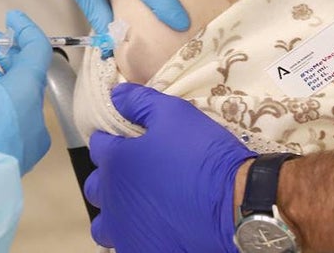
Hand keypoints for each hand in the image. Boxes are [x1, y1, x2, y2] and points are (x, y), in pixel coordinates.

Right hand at [0, 11, 51, 173]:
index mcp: (29, 91)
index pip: (38, 50)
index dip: (24, 29)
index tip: (9, 17)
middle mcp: (36, 115)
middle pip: (28, 75)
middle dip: (6, 55)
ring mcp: (29, 139)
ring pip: (19, 99)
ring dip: (0, 80)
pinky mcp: (17, 157)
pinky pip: (13, 121)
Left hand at [84, 83, 255, 251]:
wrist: (237, 203)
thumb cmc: (203, 155)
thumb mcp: (173, 114)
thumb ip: (139, 102)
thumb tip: (115, 95)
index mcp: (115, 162)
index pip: (98, 146)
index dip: (113, 139)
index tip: (128, 140)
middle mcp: (112, 197)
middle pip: (96, 186)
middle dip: (109, 177)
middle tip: (136, 174)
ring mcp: (126, 230)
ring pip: (104, 225)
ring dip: (115, 213)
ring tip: (138, 207)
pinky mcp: (143, 250)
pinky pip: (125, 245)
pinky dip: (134, 236)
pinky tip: (152, 227)